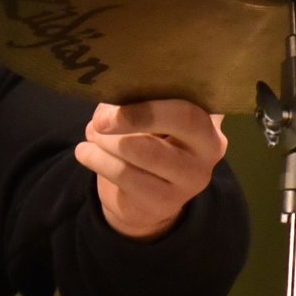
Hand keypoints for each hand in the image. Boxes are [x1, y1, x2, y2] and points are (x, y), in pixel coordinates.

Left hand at [73, 99, 226, 240]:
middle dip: (133, 115)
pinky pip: (125, 174)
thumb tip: (112, 99)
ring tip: (92, 134)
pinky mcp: (164, 202)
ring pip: (144, 150)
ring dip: (107, 140)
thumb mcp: (149, 119)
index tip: (117, 93)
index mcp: (208, 119)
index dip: (156, 97)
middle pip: (180, 119)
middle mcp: (210, 149)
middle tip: (100, 119)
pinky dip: (97, 158)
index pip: (193, 100)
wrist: (143, 200)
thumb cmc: (146, 144)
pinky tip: (85, 152)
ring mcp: (191, 179)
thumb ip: (140, 102)